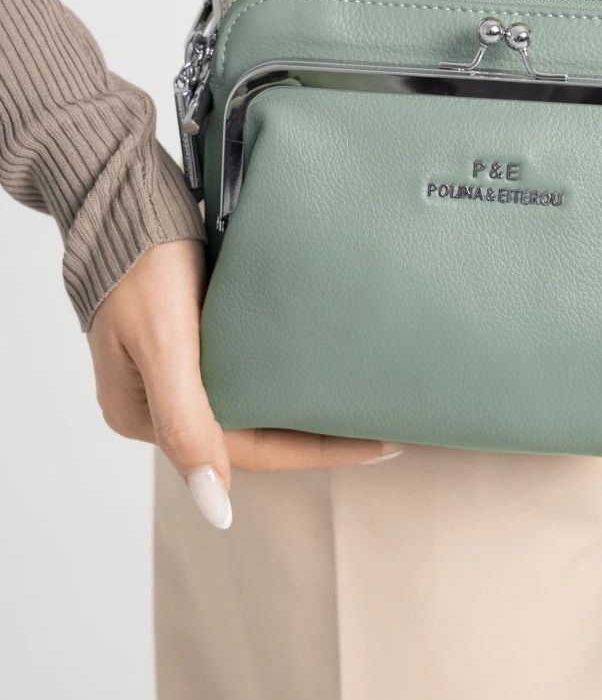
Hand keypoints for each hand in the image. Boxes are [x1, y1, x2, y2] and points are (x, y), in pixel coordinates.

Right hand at [88, 240, 401, 528]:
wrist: (118, 190)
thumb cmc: (139, 263)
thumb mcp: (164, 345)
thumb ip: (186, 424)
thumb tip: (216, 509)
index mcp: (146, 416)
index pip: (249, 454)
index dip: (318, 454)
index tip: (380, 446)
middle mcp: (160, 398)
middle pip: (252, 432)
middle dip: (317, 435)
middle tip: (385, 426)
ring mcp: (173, 364)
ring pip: (251, 401)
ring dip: (303, 405)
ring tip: (363, 400)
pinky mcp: (189, 328)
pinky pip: (245, 364)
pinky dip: (285, 371)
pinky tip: (321, 363)